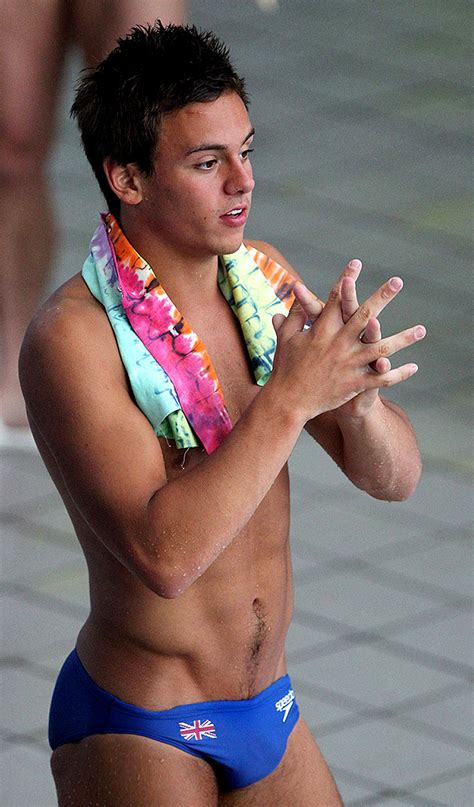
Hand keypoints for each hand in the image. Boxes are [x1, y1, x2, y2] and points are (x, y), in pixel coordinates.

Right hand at [271, 263, 425, 422]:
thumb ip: (294, 316)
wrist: (288, 401)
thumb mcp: (286, 338)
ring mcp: (349, 363)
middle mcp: (339, 343)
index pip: (335, 299)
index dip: (346, 280)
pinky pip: (381, 378)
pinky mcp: (354, 383)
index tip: (356, 263)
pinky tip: (414, 367)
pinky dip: (398, 373)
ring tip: (421, 329)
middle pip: (365, 314)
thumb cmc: (285, 368)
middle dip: (383, 296)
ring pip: (382, 348)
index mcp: (322, 330)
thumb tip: (295, 296)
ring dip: (404, 338)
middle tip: (398, 281)